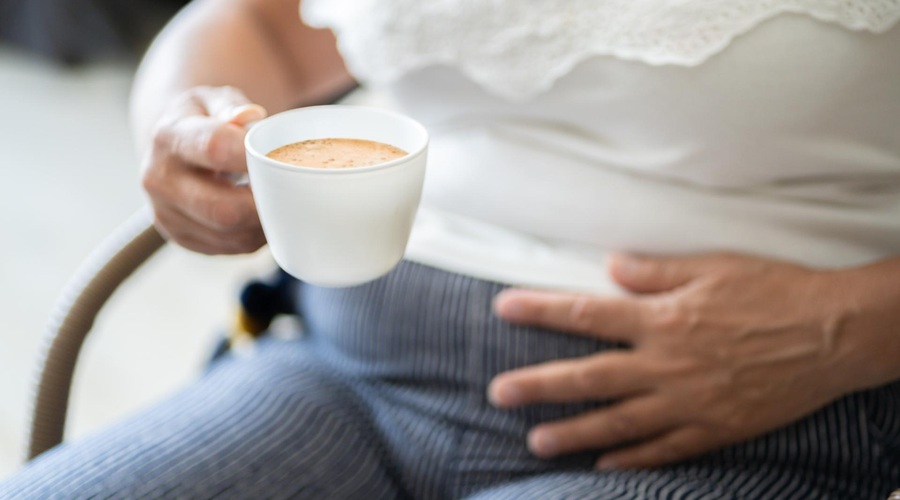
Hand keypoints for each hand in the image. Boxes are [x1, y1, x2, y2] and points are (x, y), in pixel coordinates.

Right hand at [142, 85, 267, 253]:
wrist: (171, 148)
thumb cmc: (203, 120)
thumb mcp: (213, 100)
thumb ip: (233, 106)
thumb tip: (252, 117)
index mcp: (169, 137)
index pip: (215, 148)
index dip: (254, 157)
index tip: (283, 159)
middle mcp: (160, 180)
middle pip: (222, 207)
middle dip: (264, 203)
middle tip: (293, 192)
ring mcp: (167, 215)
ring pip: (230, 233)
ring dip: (264, 222)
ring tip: (280, 202)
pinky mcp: (182, 238)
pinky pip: (231, 247)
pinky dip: (256, 235)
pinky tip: (263, 215)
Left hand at [488, 252, 858, 468]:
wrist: (834, 335)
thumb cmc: (775, 292)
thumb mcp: (714, 267)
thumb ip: (656, 271)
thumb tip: (610, 265)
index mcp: (661, 319)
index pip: (585, 314)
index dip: (540, 311)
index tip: (503, 309)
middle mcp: (665, 365)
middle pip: (588, 377)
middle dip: (538, 386)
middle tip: (498, 394)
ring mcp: (688, 403)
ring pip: (617, 424)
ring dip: (573, 434)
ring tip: (536, 442)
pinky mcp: (714, 429)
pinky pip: (664, 450)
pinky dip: (632, 460)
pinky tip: (603, 467)